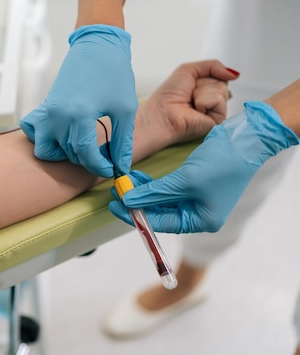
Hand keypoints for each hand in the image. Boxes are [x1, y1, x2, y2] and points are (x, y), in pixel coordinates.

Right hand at [20, 24, 135, 176]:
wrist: (96, 47)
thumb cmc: (113, 74)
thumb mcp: (125, 109)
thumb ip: (122, 142)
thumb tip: (122, 166)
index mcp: (79, 115)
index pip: (85, 155)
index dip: (100, 167)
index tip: (111, 169)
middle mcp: (58, 116)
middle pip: (68, 154)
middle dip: (87, 161)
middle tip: (103, 157)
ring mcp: (47, 112)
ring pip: (46, 149)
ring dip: (63, 154)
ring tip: (82, 147)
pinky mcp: (43, 107)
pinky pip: (32, 132)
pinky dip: (43, 139)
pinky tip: (61, 136)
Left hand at [109, 101, 299, 232]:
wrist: (246, 138)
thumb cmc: (222, 162)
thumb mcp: (185, 180)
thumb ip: (155, 193)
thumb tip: (128, 201)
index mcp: (201, 220)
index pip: (161, 224)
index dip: (135, 215)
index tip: (115, 205)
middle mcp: (198, 213)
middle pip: (159, 212)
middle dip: (137, 201)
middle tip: (116, 191)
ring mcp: (195, 197)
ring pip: (161, 199)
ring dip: (142, 190)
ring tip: (124, 181)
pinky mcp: (192, 182)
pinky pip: (166, 188)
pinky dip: (152, 183)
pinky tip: (138, 177)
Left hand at [137, 60, 238, 148]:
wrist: (160, 114)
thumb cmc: (168, 95)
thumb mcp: (189, 70)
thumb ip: (213, 66)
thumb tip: (235, 74)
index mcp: (205, 90)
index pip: (220, 75)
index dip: (206, 75)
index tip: (190, 83)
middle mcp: (212, 101)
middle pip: (221, 81)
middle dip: (203, 84)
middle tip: (189, 94)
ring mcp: (216, 111)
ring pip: (221, 89)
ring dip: (202, 92)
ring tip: (191, 102)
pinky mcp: (218, 121)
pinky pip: (219, 100)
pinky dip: (205, 101)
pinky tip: (196, 110)